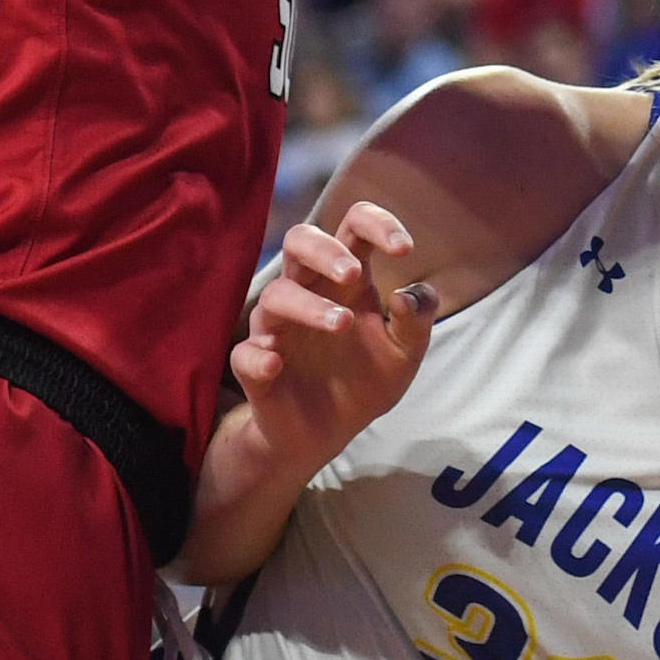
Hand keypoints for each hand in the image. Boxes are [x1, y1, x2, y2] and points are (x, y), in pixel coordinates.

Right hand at [225, 204, 436, 471]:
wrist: (329, 434)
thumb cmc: (364, 380)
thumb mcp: (404, 355)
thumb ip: (415, 322)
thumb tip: (406, 295)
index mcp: (345, 281)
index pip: (353, 227)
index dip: (377, 224)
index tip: (404, 249)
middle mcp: (307, 293)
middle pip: (299, 240)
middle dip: (325, 250)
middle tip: (354, 274)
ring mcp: (277, 328)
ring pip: (275, 296)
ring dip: (308, 306)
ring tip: (342, 323)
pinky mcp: (255, 368)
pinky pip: (244, 354)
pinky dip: (258, 357)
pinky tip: (276, 364)